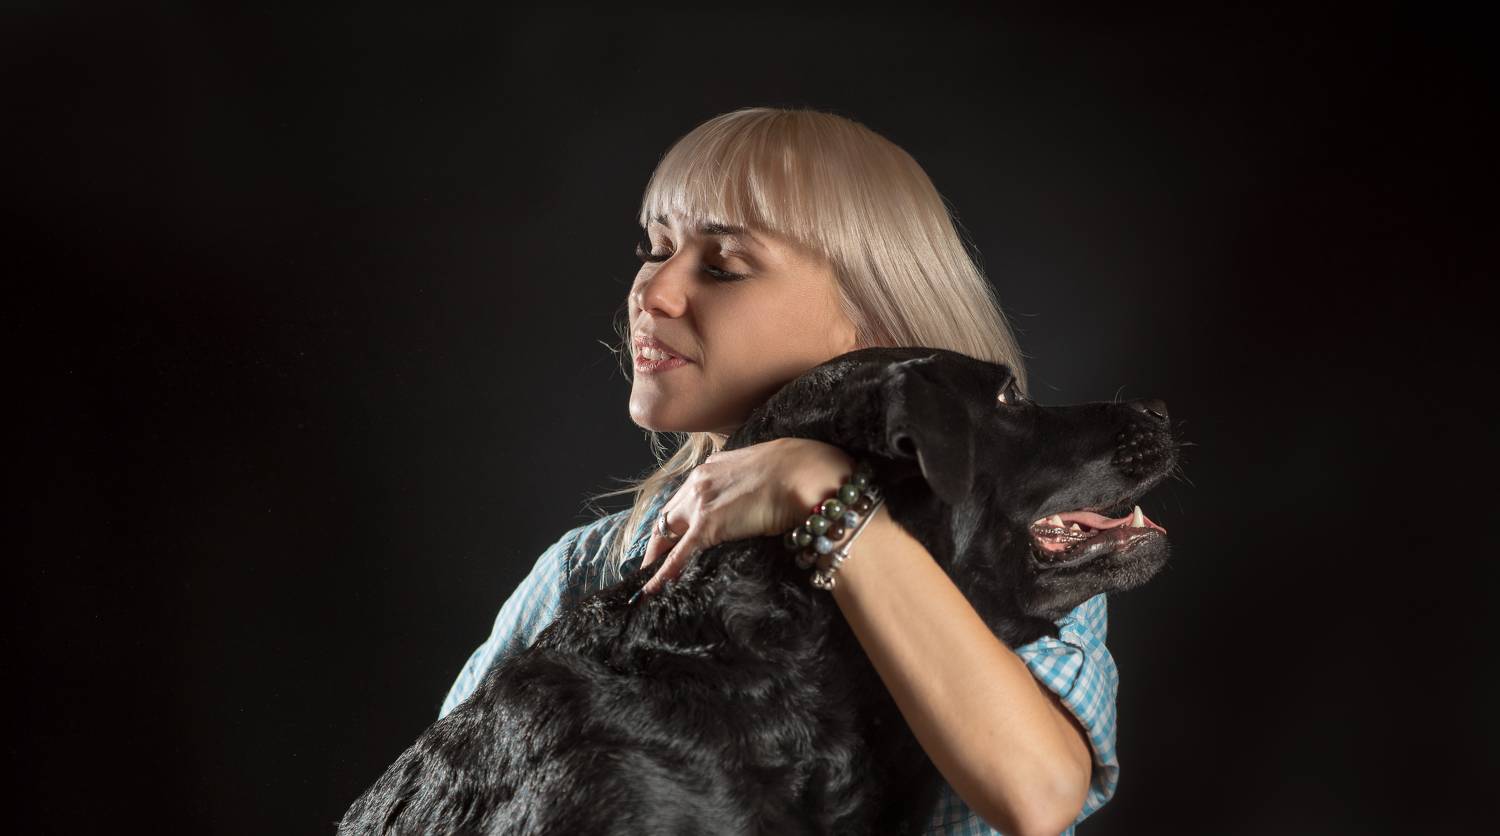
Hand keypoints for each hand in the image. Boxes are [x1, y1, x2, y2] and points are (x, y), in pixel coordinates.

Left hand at [638, 437, 856, 596]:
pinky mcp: (709, 524)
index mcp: (711, 468)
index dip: (677, 519)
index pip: (685, 497)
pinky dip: (662, 573)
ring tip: (645, 579)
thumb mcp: (762, 467)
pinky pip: (679, 554)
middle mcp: (699, 482)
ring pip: (668, 534)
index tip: (672, 534)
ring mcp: (701, 502)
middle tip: (650, 562)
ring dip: (655, 558)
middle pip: (668, 515)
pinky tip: (651, 589)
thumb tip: (751, 495)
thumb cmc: (795, 469)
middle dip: (657, 540)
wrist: (804, 472)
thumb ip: (746, 482)